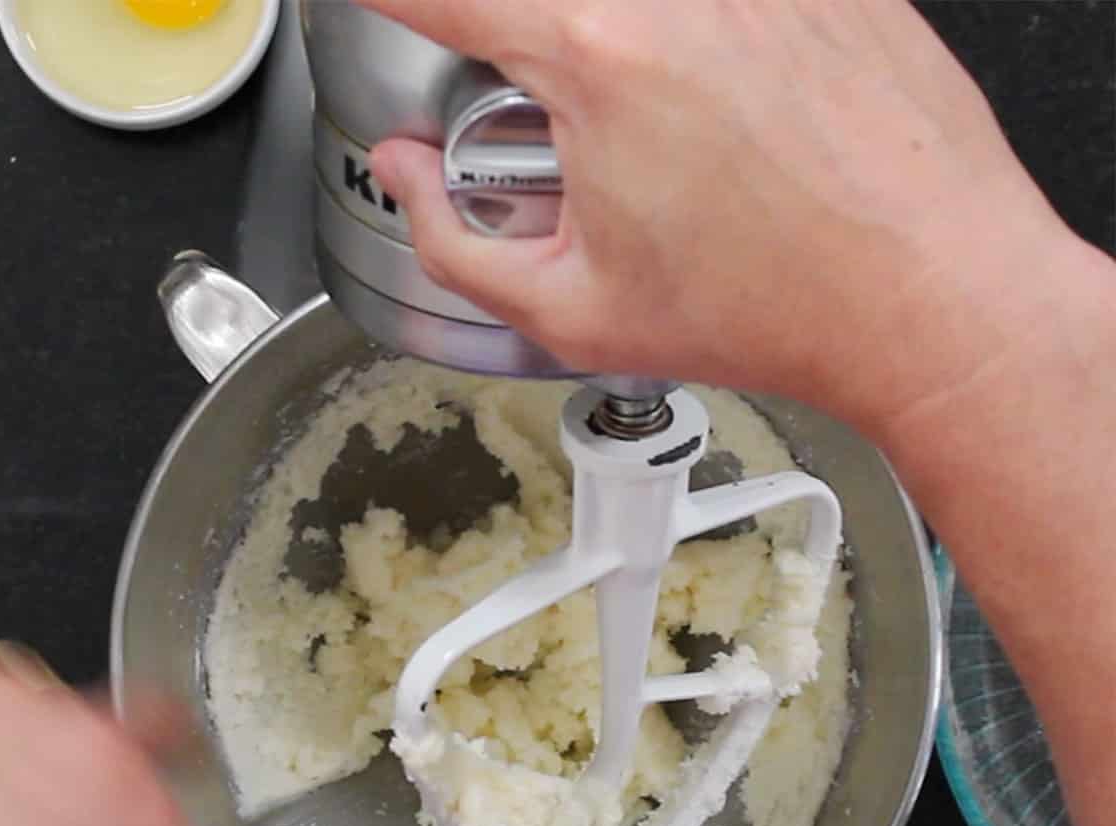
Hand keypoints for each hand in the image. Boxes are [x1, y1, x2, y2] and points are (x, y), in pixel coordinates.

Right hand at [363, 0, 1079, 440]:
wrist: (926, 296)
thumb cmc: (775, 308)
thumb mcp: (574, 315)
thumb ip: (453, 241)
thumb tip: (409, 178)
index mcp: (595, 55)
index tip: (378, 8)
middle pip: (547, 8)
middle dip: (527, 63)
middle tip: (562, 141)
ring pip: (633, 18)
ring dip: (618, 67)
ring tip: (675, 151)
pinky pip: (718, 18)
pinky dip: (701, 59)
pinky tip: (740, 132)